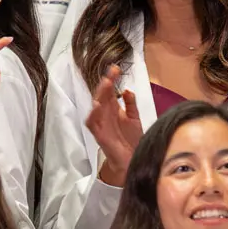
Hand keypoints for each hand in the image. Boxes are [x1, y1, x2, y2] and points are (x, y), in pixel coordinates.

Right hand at [86, 66, 142, 185]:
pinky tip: (98, 105)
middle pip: (103, 95)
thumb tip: (127, 89)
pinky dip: (93, 114)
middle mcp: (106, 114)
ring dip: (100, 95)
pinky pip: (92, 123)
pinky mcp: (99, 135)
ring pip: (96, 106)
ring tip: (106, 83)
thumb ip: (131, 104)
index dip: (112, 79)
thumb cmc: (132, 140)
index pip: (110, 91)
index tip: (116, 68)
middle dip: (106, 83)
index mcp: (113, 109)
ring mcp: (101, 124)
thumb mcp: (134, 118)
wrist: (132, 160)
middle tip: (112, 72)